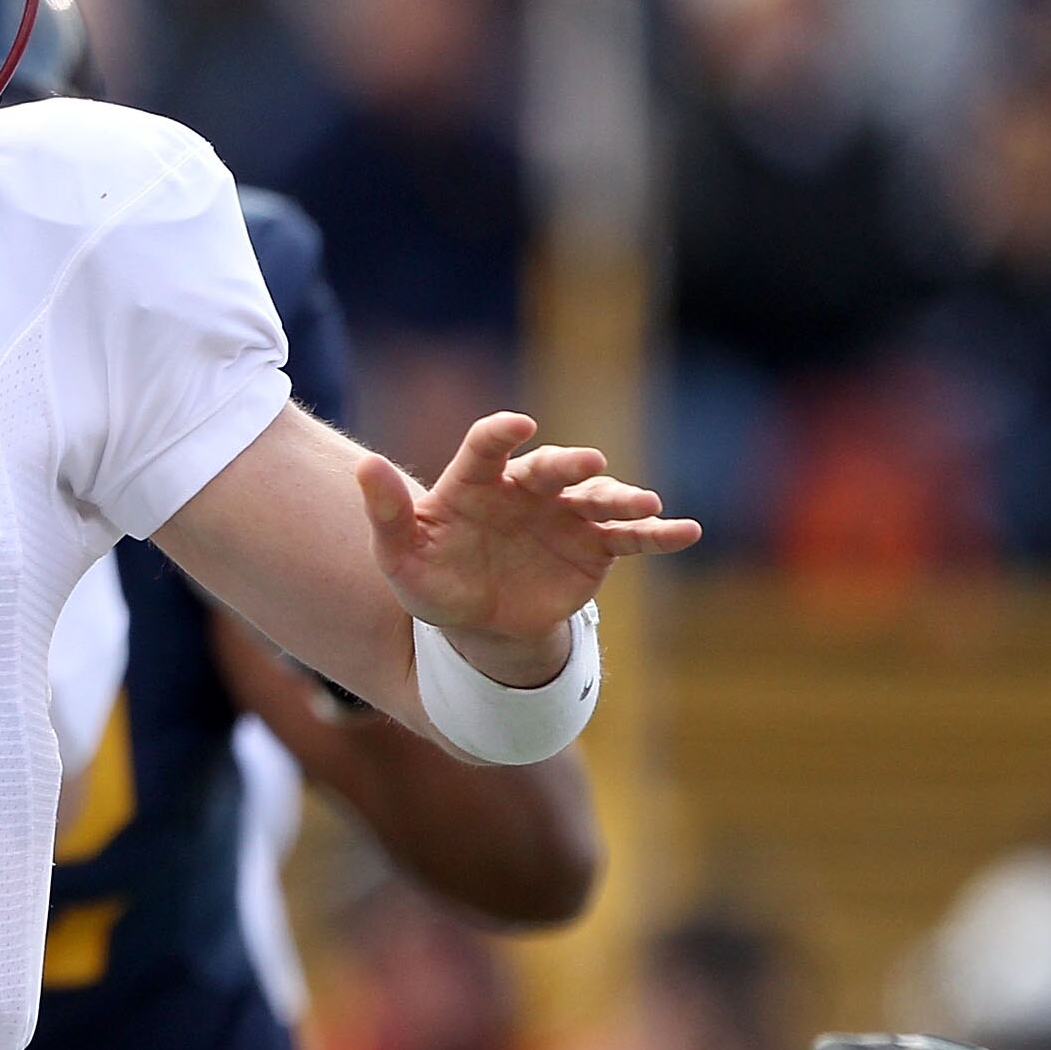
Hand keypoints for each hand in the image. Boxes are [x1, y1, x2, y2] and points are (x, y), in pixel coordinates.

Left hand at [360, 412, 698, 674]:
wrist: (478, 624)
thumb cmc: (432, 581)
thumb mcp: (400, 557)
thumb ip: (386, 513)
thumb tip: (364, 465)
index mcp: (475, 482)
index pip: (486, 447)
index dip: (500, 434)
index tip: (517, 426)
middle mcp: (526, 489)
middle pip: (550, 467)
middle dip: (570, 463)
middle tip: (588, 464)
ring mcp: (565, 515)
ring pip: (598, 499)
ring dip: (623, 498)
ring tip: (646, 505)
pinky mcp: (596, 547)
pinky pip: (630, 537)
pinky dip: (659, 534)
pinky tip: (687, 531)